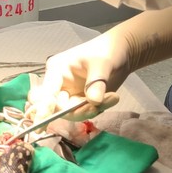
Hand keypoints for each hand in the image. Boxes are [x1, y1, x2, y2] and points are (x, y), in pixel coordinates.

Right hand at [27, 8, 171, 122]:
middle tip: (95, 104)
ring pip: (67, 114)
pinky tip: (110, 98)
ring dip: (89, 111)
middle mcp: (57, 81)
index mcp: (57, 69)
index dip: (43, 110)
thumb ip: (97, 84)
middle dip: (74, 111)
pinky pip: (80, 114)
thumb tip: (93, 100)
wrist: (128, 50)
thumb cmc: (113, 50)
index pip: (43, 94)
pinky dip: (94, 111)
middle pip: (53, 108)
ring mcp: (67, 91)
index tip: (47, 122)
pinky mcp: (78, 99)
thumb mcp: (106, 65)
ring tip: (109, 97)